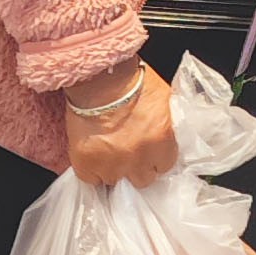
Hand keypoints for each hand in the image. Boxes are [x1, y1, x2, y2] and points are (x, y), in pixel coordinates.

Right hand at [64, 60, 176, 188]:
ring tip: (110, 149)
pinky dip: (92, 170)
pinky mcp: (86, 165)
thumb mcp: (162, 97)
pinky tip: (94, 153)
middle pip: (143, 179)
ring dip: (114, 168)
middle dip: (139, 167)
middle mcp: (138, 158)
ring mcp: (111, 165)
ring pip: (116, 181)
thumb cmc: (131, 77)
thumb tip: (169, 132)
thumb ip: (167, 122)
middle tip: (131, 151)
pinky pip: (91, 180)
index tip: (151, 152)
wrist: (98, 74)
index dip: (157, 158)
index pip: (166, 165)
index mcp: (161, 139)